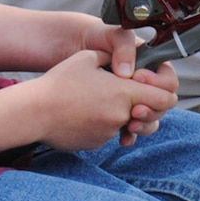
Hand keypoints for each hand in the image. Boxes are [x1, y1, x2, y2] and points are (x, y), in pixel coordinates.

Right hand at [31, 39, 179, 149]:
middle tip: (134, 100)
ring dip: (129, 120)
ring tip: (112, 107)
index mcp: (125, 92)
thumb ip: (114, 57)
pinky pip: (110, 135)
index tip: (149, 85)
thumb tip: (127, 60)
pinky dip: (106, 126)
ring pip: (132, 128)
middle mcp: (122, 115)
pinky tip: (90, 114)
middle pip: (154, 119)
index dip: (163, 92)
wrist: (34, 111)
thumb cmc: (59, 82)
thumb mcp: (89, 57)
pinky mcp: (97, 143)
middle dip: (149, 110)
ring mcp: (109, 132)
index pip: (166, 98)